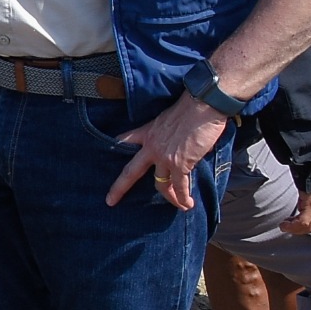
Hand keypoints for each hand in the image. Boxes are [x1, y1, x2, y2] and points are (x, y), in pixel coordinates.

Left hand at [105, 94, 230, 210]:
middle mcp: (152, 147)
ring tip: (179, 205)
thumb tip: (182, 147)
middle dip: (119, 188)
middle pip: (130, 172)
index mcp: (148, 132)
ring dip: (170, 197)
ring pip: (161, 184)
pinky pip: (180, 186)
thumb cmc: (192, 107)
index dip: (116, 148)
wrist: (203, 104)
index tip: (106, 156)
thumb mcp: (169, 119)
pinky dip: (184, 197)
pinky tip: (187, 204)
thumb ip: (169, 134)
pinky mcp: (180, 164)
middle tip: (110, 201)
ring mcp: (164, 157)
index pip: (124, 141)